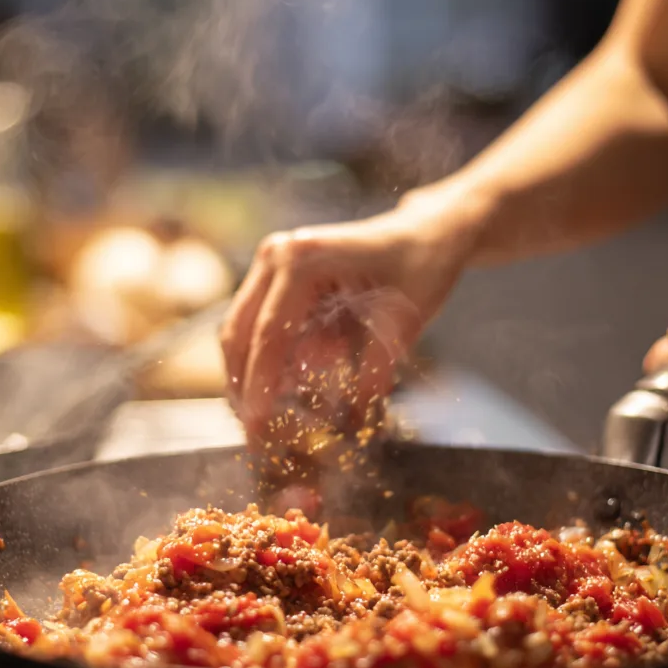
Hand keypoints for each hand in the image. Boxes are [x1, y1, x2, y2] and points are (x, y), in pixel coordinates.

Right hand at [220, 202, 476, 434]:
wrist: (426, 235)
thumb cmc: (421, 269)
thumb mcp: (405, 323)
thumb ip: (375, 368)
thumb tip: (353, 418)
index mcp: (303, 261)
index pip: (268, 335)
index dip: (259, 386)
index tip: (255, 427)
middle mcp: (278, 255)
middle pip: (240, 332)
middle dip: (243, 384)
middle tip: (252, 432)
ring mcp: (274, 261)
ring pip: (243, 330)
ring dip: (253, 373)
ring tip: (269, 416)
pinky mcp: (278, 273)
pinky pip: (261, 323)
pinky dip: (270, 357)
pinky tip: (290, 384)